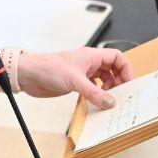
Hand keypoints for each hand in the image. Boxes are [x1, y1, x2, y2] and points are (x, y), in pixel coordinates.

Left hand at [18, 48, 132, 108]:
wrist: (28, 75)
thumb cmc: (48, 68)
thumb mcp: (75, 81)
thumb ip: (94, 92)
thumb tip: (111, 102)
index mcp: (90, 56)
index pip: (116, 57)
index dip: (125, 68)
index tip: (128, 83)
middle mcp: (88, 63)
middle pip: (112, 68)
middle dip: (119, 80)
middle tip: (121, 94)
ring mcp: (81, 73)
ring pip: (103, 78)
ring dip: (109, 88)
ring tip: (109, 99)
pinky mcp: (75, 83)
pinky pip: (92, 87)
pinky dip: (97, 94)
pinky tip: (97, 101)